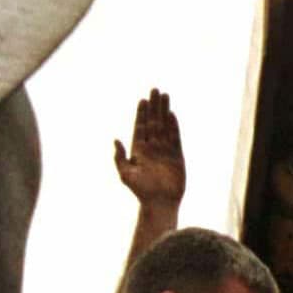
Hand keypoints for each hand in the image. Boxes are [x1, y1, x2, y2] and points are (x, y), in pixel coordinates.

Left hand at [113, 89, 184, 207]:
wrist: (160, 203)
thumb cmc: (141, 191)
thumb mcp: (126, 175)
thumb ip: (120, 158)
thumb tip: (115, 140)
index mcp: (139, 150)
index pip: (140, 127)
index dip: (141, 113)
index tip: (142, 100)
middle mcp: (152, 147)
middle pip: (153, 122)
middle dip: (154, 106)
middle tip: (155, 90)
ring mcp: (165, 150)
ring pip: (164, 126)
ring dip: (164, 111)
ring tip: (165, 96)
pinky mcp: (177, 155)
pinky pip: (176, 137)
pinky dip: (174, 125)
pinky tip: (172, 114)